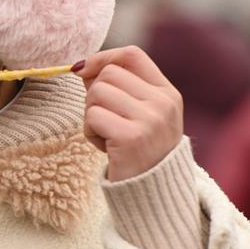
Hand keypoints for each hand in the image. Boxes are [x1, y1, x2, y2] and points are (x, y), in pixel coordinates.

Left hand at [72, 45, 183, 181]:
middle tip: (105, 121)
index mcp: (167, 93)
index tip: (83, 70)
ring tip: (107, 135)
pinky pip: (92, 117)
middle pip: (108, 74)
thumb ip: (117, 88)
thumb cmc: (138, 150)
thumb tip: (82, 66)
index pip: (132, 55)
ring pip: (96, 94)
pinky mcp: (132, 137)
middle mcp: (163, 103)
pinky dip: (90, 132)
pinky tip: (106, 147)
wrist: (153, 194)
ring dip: (91, 115)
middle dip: (94, 95)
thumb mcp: (138, 114)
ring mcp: (150, 119)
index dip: (102, 57)